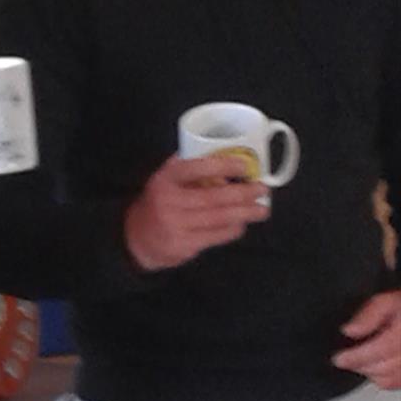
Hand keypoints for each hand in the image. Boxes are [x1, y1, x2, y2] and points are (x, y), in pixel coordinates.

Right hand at [124, 153, 270, 270]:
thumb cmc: (158, 202)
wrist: (137, 237)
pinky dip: (233, 229)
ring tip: (261, 209)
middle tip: (262, 189)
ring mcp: (177, 225)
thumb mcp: (164, 179)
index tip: (244, 165)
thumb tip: (222, 154)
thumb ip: (187, 167)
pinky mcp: (185, 245)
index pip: (196, 168)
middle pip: (213, 197)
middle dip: (242, 193)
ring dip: (245, 213)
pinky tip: (242, 223)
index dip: (222, 165)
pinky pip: (217, 236)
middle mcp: (170, 201)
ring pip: (219, 218)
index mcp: (165, 179)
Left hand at [332, 289, 400, 388]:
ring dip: (371, 374)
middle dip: (360, 366)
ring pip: (389, 381)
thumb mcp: (387, 301)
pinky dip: (384, 379)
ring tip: (360, 362)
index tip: (338, 359)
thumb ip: (369, 315)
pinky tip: (376, 368)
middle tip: (345, 360)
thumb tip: (349, 330)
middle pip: (382, 369)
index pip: (379, 350)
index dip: (356, 357)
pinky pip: (397, 383)